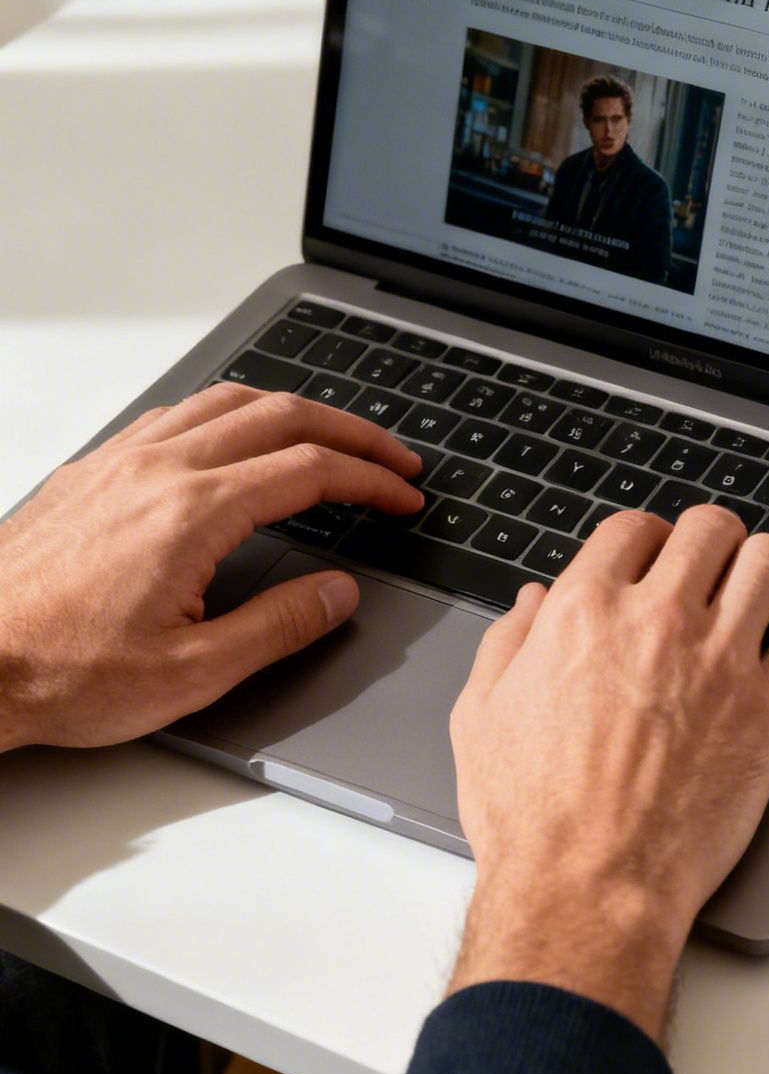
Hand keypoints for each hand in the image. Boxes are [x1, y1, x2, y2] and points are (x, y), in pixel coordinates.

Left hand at [0, 384, 422, 751]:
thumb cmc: (61, 672)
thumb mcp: (193, 673)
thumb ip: (279, 626)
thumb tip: (336, 594)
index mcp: (192, 513)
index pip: (310, 469)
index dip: (370, 478)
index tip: (403, 494)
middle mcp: (156, 471)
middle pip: (279, 415)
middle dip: (350, 430)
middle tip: (390, 456)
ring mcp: (117, 463)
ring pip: (225, 400)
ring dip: (291, 409)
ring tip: (328, 435)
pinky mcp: (88, 472)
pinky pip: (174, 414)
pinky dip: (228, 414)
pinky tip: (236, 440)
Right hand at [445, 506, 768, 1039]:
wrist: (590, 886)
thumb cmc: (535, 819)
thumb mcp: (482, 717)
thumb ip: (508, 643)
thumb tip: (534, 602)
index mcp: (584, 612)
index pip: (636, 528)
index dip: (650, 542)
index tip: (659, 565)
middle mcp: (658, 621)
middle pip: (712, 528)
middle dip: (715, 545)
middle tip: (716, 576)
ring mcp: (721, 660)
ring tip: (765, 598)